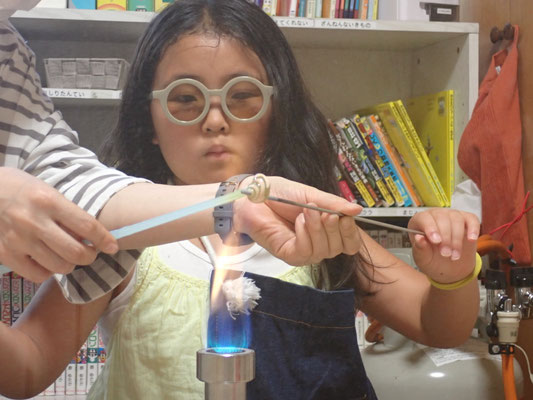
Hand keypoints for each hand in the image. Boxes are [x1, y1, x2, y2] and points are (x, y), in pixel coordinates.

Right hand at [0, 168, 118, 281]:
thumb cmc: (20, 188)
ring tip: (67, 256)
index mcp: (48, 200)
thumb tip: (91, 235)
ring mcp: (17, 240)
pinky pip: (37, 275)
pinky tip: (46, 261)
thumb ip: (67, 212)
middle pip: (75, 252)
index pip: (86, 225)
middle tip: (89, 253)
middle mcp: (33, 221)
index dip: (104, 239)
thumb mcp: (46, 191)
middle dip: (89, 256)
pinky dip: (47, 272)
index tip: (113, 246)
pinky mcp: (4, 254)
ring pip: (59, 267)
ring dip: (70, 264)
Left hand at [233, 176, 362, 264]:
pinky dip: (305, 234)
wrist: (254, 195)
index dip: (351, 232)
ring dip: (317, 227)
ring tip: (306, 210)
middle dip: (333, 227)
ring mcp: (304, 251)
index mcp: (327, 229)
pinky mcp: (289, 255)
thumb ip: (333, 204)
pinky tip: (298, 222)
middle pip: (339, 248)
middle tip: (322, 210)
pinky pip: (306, 251)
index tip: (346, 217)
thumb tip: (357, 210)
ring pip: (323, 251)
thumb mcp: (311, 194)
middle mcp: (318, 243)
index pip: (350, 243)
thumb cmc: (279, 194)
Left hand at [408, 208, 479, 283]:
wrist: (448, 267)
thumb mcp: (422, 258)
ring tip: (454, 255)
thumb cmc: (432, 259)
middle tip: (446, 254)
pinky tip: (471, 240)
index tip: (436, 241)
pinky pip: (472, 219)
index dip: (430, 228)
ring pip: (456, 219)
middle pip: (442, 218)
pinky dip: (473, 229)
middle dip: (446, 238)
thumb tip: (419, 238)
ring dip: (457, 239)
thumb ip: (420, 249)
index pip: (424, 218)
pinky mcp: (467, 220)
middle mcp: (435, 215)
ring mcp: (451, 215)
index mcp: (419, 221)